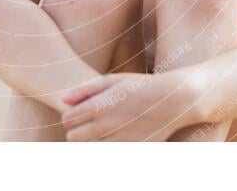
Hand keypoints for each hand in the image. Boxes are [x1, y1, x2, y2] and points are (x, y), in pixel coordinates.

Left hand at [60, 72, 192, 140]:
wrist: (173, 100)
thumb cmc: (140, 87)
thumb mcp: (113, 80)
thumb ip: (85, 90)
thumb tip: (63, 100)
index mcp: (100, 105)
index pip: (67, 119)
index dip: (70, 116)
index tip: (79, 112)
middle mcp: (107, 125)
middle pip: (73, 138)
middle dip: (76, 131)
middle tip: (88, 123)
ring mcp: (119, 141)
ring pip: (88, 150)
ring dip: (90, 142)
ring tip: (101, 131)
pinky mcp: (130, 151)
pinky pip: (106, 156)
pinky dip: (106, 149)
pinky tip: (113, 139)